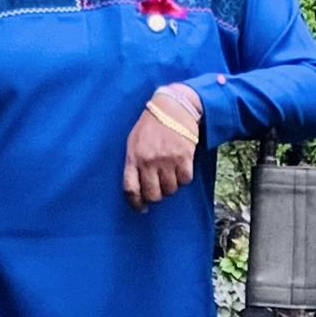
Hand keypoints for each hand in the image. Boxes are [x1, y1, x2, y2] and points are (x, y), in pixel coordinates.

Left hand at [123, 85, 201, 210]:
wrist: (172, 108)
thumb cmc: (151, 126)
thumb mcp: (134, 142)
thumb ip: (134, 163)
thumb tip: (139, 188)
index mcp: (134, 157)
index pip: (131, 189)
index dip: (136, 203)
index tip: (141, 208)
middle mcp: (149, 161)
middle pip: (153, 194)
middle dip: (156, 196)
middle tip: (159, 190)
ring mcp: (167, 160)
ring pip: (170, 189)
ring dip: (171, 187)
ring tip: (170, 175)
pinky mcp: (184, 158)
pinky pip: (185, 180)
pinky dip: (184, 178)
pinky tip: (181, 169)